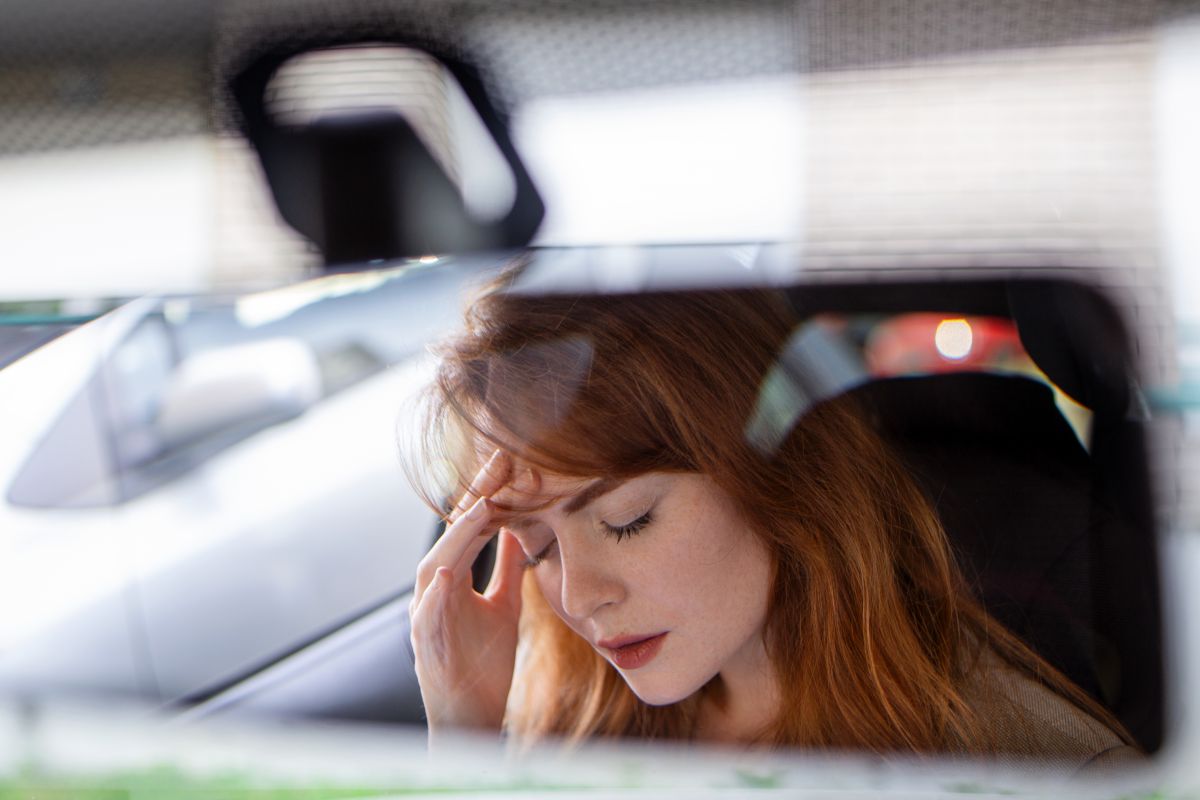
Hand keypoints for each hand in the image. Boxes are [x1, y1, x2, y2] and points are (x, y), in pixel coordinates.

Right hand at [409, 450, 523, 738]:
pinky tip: (448, 572)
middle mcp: (434, 591)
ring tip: (479, 507)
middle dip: (474, 499)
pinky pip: (427, 616)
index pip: (470, 526)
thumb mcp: (503, 605)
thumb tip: (521, 528)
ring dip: (456, 538)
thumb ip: (508, 568)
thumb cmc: (483, 664)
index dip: (489, 493)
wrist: (472, 719)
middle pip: (451, 536)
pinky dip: (435, 594)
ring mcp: (426, 617)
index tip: (510, 461)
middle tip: (498, 463)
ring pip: (434, 567)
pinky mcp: (426, 647)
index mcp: (452, 578)